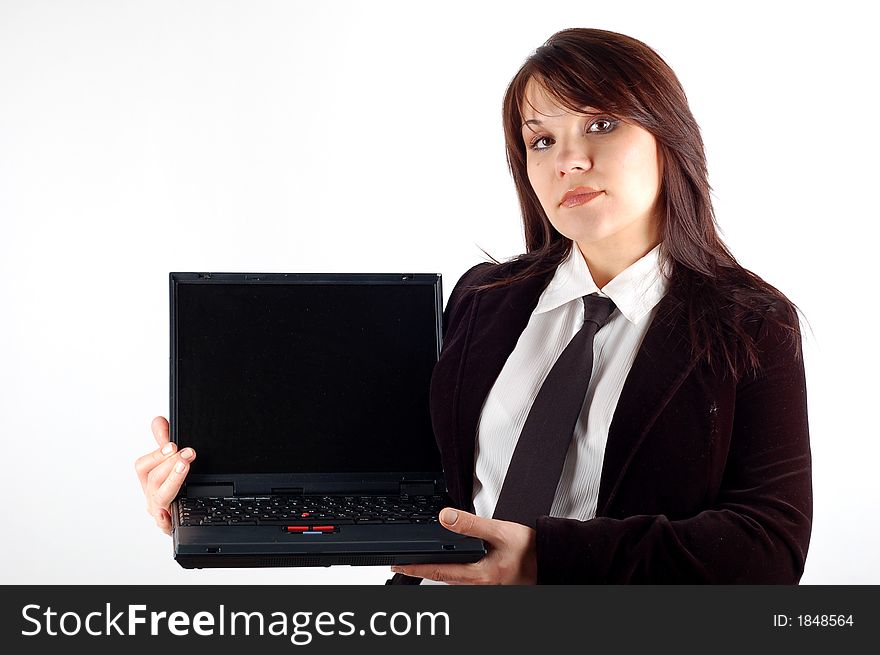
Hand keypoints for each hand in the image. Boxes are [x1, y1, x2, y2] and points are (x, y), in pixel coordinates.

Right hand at [134, 416, 195, 534]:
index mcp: (150, 479)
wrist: (186, 517)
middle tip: (188, 452)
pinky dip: (165, 520)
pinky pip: (166, 525)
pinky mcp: (169, 526)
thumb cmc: (174, 488)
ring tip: (185, 466)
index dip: (156, 455)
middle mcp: (152, 495)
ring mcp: (160, 511)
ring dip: (173, 479)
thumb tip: (158, 420)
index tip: (172, 445)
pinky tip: (169, 514)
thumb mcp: (170, 462)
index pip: (144, 465)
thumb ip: (164, 441)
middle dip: (170, 463)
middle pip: (153, 479)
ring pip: (161, 496)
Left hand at [391, 508, 536, 583]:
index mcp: (480, 574)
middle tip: (400, 565)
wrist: (552, 560)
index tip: (397, 565)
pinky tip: (448, 564)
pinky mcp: (490, 583)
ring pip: (452, 581)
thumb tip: (445, 517)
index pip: (438, 572)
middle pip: (442, 579)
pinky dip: (450, 572)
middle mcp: (480, 585)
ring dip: (434, 573)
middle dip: (420, 572)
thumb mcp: (500, 531)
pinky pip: (464, 580)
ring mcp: (485, 586)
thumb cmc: (531, 550)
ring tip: (418, 564)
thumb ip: (471, 524)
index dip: (415, 568)